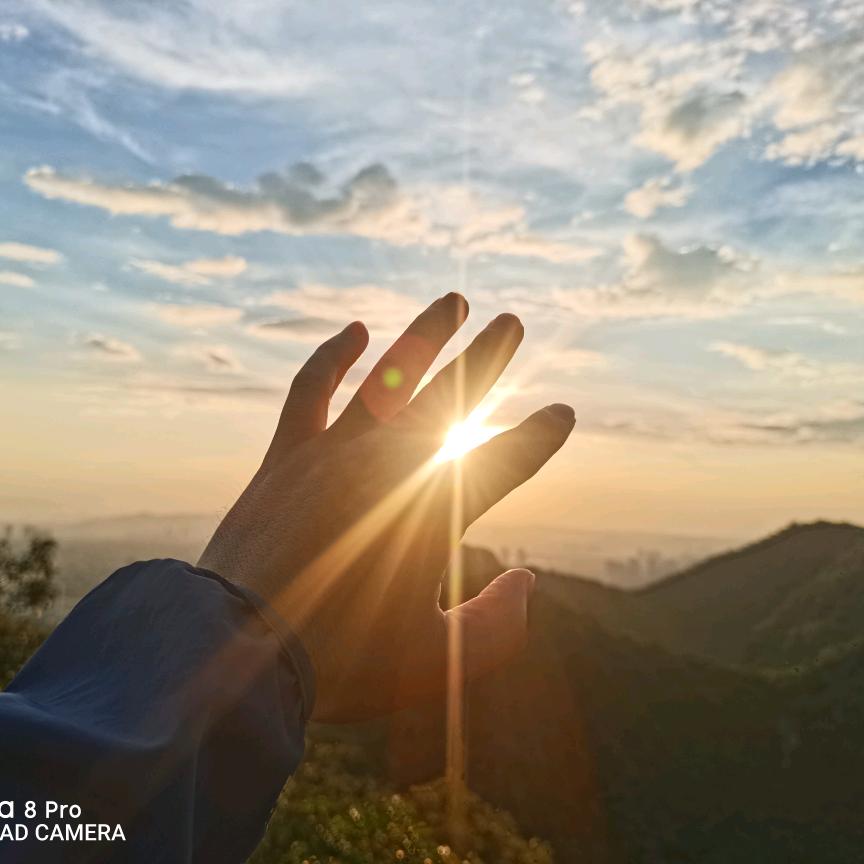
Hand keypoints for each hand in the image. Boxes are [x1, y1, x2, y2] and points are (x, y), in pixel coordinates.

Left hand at [199, 293, 574, 720]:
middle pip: (452, 397)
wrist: (232, 653)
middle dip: (488, 358)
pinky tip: (355, 331)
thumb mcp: (437, 664)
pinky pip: (312, 391)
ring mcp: (335, 453)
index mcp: (435, 511)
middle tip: (514, 322)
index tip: (562, 413)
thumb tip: (527, 580)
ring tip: (454, 300)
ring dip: (426, 334)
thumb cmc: (340, 664)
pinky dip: (332, 357)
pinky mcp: (287, 457)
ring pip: (390, 375)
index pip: (505, 459)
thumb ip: (498, 627)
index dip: (539, 436)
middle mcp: (390, 465)